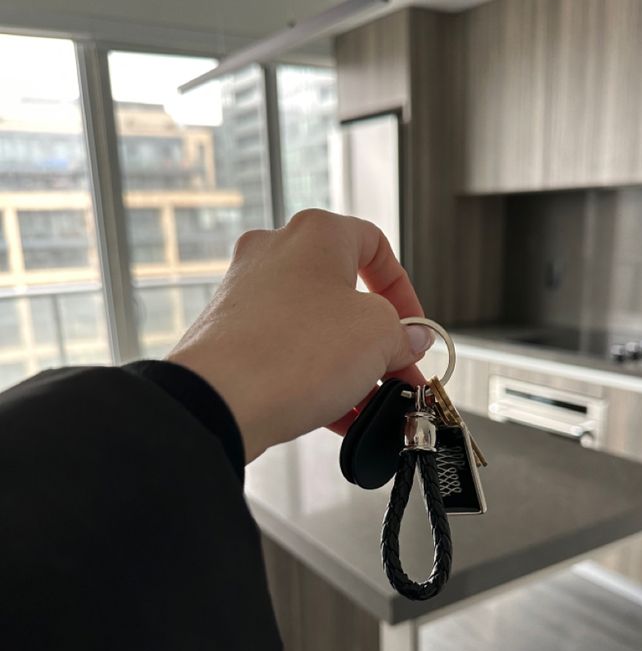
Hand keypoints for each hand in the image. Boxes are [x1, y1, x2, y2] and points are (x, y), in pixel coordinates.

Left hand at [168, 210, 432, 461]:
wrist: (220, 401)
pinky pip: (286, 354)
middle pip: (344, 293)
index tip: (414, 329)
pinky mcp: (230, 336)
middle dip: (378, 339)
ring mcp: (246, 295)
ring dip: (350, 366)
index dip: (404, 292)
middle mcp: (275, 254)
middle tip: (397, 370)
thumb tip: (410, 340)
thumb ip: (404, 334)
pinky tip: (338, 416)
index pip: (376, 246)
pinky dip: (315, 379)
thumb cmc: (292, 353)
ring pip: (315, 328)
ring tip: (371, 403)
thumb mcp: (379, 337)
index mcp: (315, 234)